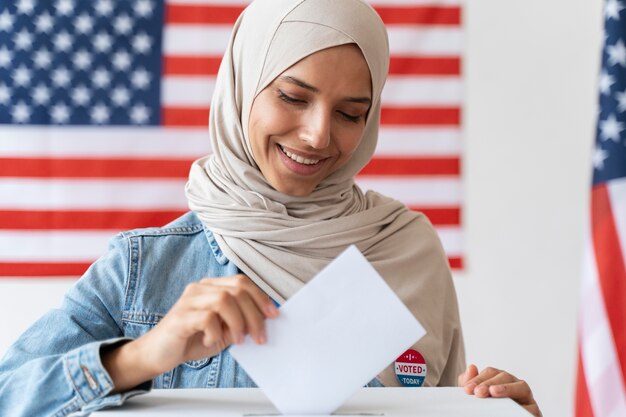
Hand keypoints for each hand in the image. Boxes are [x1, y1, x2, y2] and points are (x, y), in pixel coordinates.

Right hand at [103, 274, 278, 391]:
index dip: (261, 297)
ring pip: (224, 299)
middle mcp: (200, 288)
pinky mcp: (180, 317)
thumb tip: (265, 320)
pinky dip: (216, 332)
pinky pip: (207, 318)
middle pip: (237, 290)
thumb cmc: (193, 340)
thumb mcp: (223, 330)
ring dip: (238, 322)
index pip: (242, 282)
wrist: (159, 354)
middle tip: (259, 337)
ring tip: (238, 340)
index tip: (274, 316)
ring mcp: (189, 300)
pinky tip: (211, 342)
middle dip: (254, 314)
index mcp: (211, 287)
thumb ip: (240, 322)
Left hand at [458, 364, 541, 416]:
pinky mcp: (534, 410)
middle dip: (489, 383)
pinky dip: (523, 407)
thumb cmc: (489, 410)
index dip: (479, 379)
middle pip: (505, 376)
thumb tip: (471, 367)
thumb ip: (472, 383)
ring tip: (493, 392)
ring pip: (521, 386)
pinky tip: (511, 408)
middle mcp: (515, 386)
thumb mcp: (478, 397)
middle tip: (478, 392)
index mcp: (501, 380)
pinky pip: (531, 407)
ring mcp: (526, 397)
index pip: (491, 373)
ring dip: (506, 388)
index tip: (467, 389)